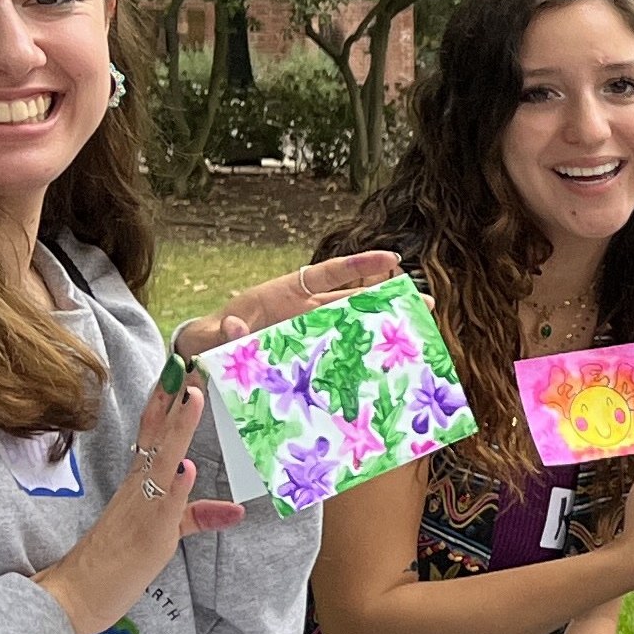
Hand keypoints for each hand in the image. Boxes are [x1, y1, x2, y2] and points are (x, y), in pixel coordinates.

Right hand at [35, 376, 243, 633]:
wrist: (78, 592)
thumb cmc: (118, 563)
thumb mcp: (166, 534)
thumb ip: (197, 517)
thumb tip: (234, 510)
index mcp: (141, 483)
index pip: (154, 434)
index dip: (167, 402)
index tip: (180, 370)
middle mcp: (139, 486)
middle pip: (156, 433)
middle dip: (172, 397)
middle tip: (187, 360)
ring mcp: (141, 505)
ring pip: (162, 459)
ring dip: (178, 427)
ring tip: (194, 395)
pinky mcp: (146, 531)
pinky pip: (161, 504)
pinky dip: (175, 486)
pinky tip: (185, 466)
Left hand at [167, 250, 403, 362]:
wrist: (208, 359)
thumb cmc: (213, 338)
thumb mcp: (215, 333)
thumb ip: (225, 331)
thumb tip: (236, 326)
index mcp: (287, 294)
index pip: (330, 274)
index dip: (361, 266)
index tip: (392, 261)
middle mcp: (305, 312)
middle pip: (353, 301)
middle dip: (388, 299)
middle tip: (425, 303)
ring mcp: (311, 336)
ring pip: (352, 329)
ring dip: (381, 332)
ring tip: (418, 337)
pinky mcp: (310, 359)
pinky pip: (338, 358)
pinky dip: (358, 362)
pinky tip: (383, 371)